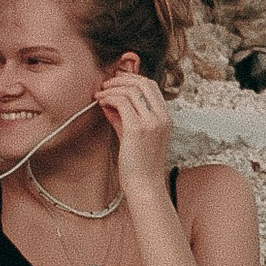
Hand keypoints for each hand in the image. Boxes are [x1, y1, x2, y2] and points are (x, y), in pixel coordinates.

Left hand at [97, 71, 173, 193]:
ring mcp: (151, 122)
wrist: (145, 186)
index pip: (151, 86)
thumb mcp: (132, 136)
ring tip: (100, 94)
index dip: (132, 79)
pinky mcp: (137, 128)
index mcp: (165, 118)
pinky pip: (122, 102)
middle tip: (105, 84)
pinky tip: (101, 103)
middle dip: (121, 79)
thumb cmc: (139, 166)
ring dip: (112, 88)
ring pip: (131, 90)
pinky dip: (109, 98)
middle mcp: (161, 117)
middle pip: (143, 83)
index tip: (116, 81)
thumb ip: (122, 117)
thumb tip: (108, 102)